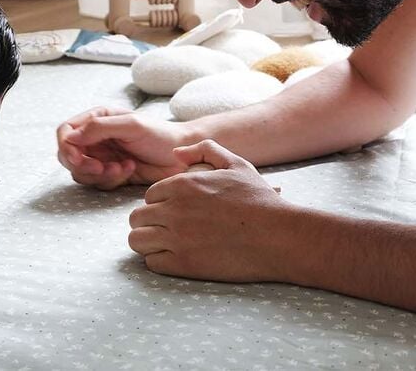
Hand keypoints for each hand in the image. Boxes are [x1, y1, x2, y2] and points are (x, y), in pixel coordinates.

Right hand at [57, 107, 197, 188]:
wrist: (182, 155)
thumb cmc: (161, 134)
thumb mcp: (131, 125)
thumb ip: (99, 128)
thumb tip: (71, 138)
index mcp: (97, 118)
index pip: (65, 131)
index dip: (67, 147)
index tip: (79, 159)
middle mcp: (96, 137)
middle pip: (68, 155)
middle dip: (83, 165)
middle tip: (103, 168)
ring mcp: (102, 156)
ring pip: (81, 172)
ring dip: (100, 174)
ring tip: (124, 168)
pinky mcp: (110, 173)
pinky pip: (97, 182)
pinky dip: (111, 180)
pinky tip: (130, 170)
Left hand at [128, 140, 290, 281]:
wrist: (279, 236)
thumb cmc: (259, 200)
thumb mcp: (236, 164)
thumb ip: (204, 151)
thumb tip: (176, 153)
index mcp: (182, 185)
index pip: (148, 196)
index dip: (160, 205)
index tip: (175, 213)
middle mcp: (174, 210)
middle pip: (136, 218)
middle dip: (149, 223)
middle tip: (168, 230)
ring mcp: (176, 239)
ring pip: (136, 241)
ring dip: (148, 242)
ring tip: (167, 245)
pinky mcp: (183, 264)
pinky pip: (151, 263)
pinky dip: (160, 261)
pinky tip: (177, 258)